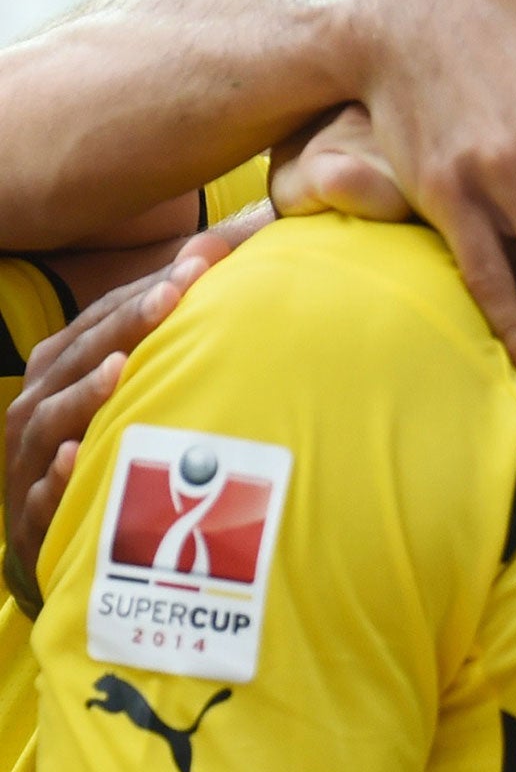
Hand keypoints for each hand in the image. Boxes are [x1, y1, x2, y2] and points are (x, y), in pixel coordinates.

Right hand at [4, 209, 267, 613]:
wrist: (73, 532)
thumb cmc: (119, 432)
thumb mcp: (146, 368)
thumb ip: (181, 309)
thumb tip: (230, 240)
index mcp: (62, 364)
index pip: (103, 318)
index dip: (148, 289)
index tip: (200, 264)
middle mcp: (38, 405)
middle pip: (80, 357)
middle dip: (126, 324)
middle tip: (174, 295)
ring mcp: (30, 461)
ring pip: (51, 422)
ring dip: (86, 395)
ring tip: (123, 369)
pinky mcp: (33, 518)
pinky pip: (39, 497)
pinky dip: (56, 478)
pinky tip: (77, 457)